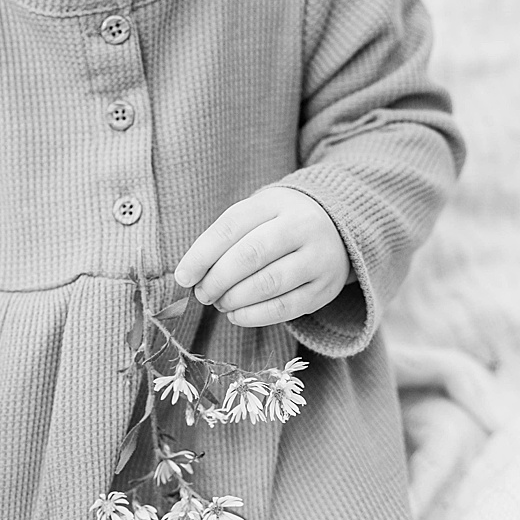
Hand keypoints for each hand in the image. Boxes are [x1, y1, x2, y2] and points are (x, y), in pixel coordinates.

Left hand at [173, 187, 351, 326]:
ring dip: (235, 299)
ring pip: (269, 283)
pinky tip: (237, 315)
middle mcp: (301, 226)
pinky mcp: (325, 288)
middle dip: (218, 279)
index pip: (232, 226)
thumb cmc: (279, 224)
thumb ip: (225, 239)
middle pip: (251, 254)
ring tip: (219, 303)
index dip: (202, 254)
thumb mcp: (256, 215)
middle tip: (202, 293)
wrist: (337, 228)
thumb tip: (190, 275)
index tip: (183, 277)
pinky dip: (255, 316)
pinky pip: (286, 308)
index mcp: (276, 202)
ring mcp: (318, 258)